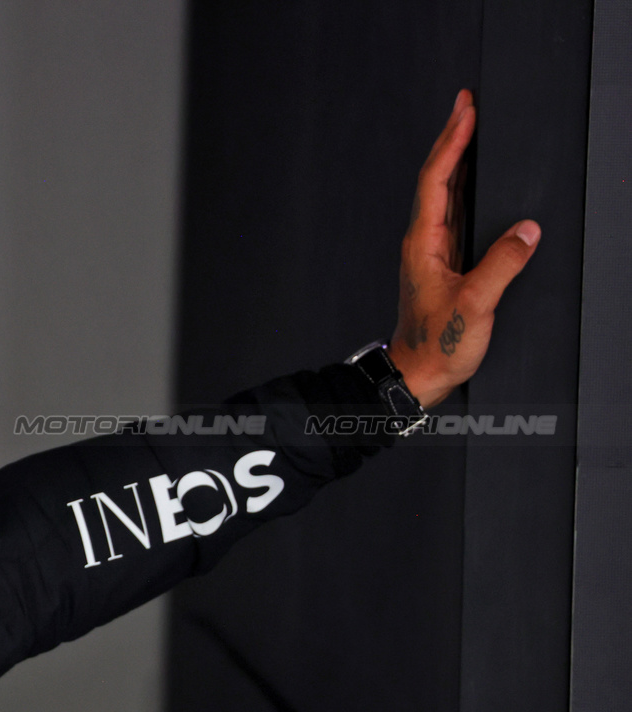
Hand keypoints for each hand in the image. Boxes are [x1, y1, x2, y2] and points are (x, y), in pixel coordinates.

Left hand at [388, 88, 540, 407]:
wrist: (417, 374)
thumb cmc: (437, 344)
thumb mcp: (475, 304)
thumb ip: (502, 264)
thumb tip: (527, 230)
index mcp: (423, 244)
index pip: (436, 180)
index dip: (452, 142)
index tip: (465, 111)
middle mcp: (423, 242)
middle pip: (437, 178)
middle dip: (452, 138)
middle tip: (466, 103)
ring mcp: (431, 252)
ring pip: (444, 194)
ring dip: (456, 159)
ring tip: (470, 129)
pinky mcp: (442, 263)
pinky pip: (453, 213)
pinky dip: (462, 187)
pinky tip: (472, 181)